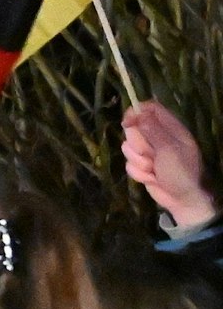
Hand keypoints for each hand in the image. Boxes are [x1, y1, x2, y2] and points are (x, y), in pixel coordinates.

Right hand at [122, 101, 217, 227]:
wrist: (181, 199)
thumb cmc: (181, 172)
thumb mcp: (169, 149)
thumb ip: (152, 130)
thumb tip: (137, 112)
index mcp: (170, 128)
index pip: (150, 108)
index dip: (136, 113)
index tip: (127, 123)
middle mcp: (158, 137)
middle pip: (134, 129)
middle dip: (138, 145)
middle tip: (150, 155)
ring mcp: (149, 151)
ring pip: (128, 148)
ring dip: (138, 162)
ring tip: (153, 170)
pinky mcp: (141, 165)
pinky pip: (129, 164)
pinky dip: (138, 173)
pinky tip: (151, 178)